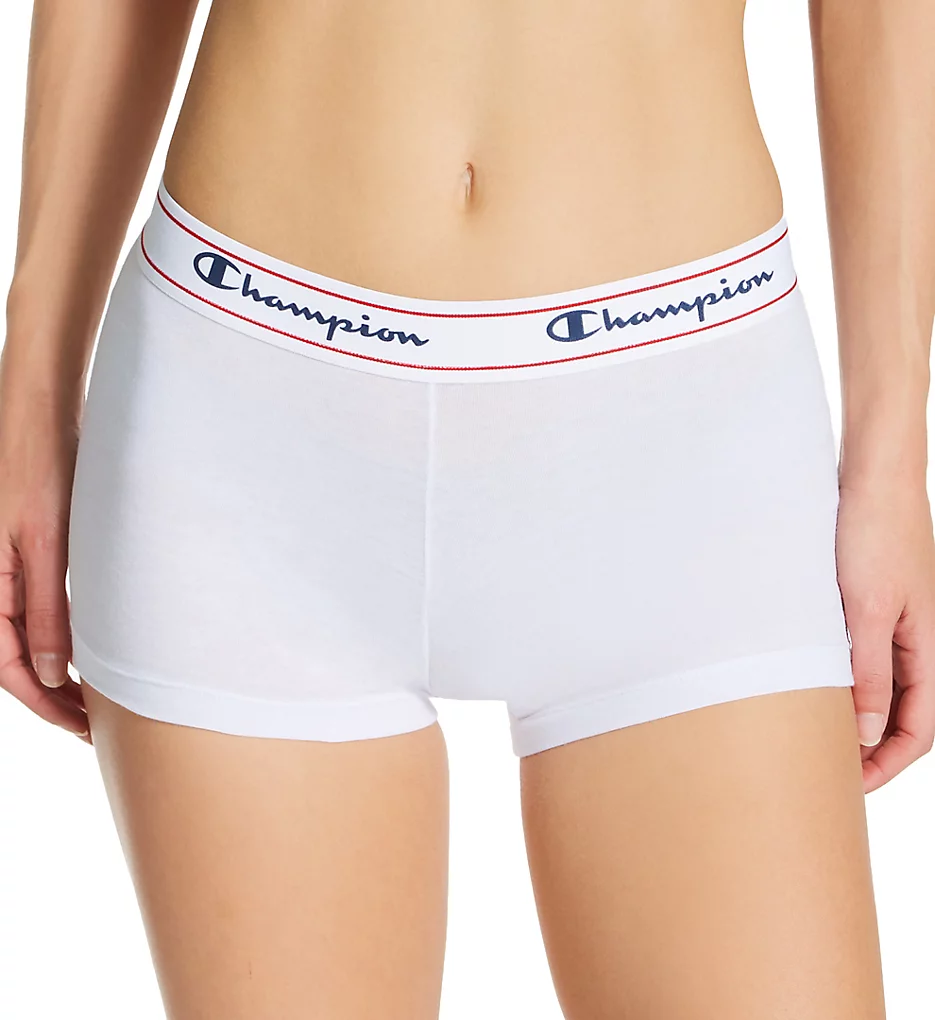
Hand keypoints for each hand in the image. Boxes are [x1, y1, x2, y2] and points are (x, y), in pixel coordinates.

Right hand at [0, 385, 89, 742]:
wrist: (45, 412)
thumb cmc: (41, 467)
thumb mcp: (46, 543)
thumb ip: (46, 609)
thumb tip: (52, 674)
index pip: (8, 666)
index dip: (46, 704)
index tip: (84, 728)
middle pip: (17, 659)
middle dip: (54, 697)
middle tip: (97, 724)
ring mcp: (11, 568)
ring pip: (29, 636)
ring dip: (60, 670)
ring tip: (97, 697)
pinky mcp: (32, 553)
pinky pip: (39, 609)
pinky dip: (63, 636)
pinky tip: (90, 649)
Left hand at [836, 480, 934, 791]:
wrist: (873, 476)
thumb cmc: (874, 535)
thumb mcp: (868, 610)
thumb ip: (869, 672)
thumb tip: (864, 735)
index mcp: (928, 650)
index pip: (916, 731)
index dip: (884, 765)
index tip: (848, 788)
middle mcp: (917, 642)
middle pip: (898, 714)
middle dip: (867, 748)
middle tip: (824, 770)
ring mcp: (895, 622)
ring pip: (879, 686)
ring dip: (852, 713)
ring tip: (812, 735)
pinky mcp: (871, 603)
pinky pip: (862, 654)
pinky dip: (841, 676)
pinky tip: (809, 682)